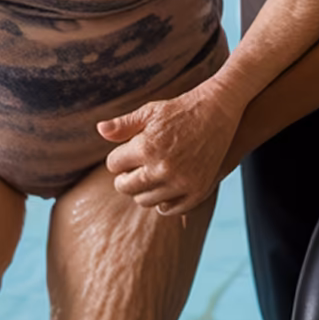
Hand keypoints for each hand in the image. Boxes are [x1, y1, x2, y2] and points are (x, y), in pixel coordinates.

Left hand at [99, 86, 239, 216]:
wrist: (218, 113)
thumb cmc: (180, 110)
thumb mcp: (149, 112)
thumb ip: (123, 125)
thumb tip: (100, 130)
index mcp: (146, 148)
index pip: (114, 165)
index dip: (117, 158)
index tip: (125, 153)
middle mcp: (162, 169)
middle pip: (125, 187)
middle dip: (124, 177)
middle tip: (131, 169)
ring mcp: (181, 183)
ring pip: (144, 200)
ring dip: (142, 190)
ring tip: (147, 176)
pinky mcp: (197, 191)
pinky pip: (169, 209)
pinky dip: (162, 202)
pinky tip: (162, 188)